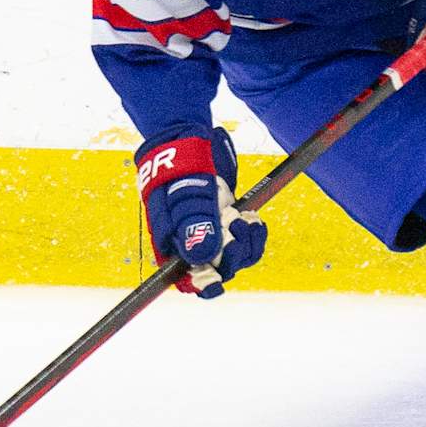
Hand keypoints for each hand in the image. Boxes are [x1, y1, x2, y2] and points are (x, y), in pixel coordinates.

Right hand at [135, 128, 266, 298]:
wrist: (185, 142)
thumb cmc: (179, 170)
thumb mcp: (184, 196)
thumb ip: (194, 225)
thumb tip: (203, 258)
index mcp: (172, 245)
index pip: (187, 279)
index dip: (203, 284)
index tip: (216, 281)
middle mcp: (192, 244)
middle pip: (218, 268)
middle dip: (232, 253)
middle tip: (236, 224)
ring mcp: (211, 233)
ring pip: (236, 255)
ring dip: (246, 242)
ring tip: (245, 218)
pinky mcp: (227, 223)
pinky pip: (246, 239)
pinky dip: (253, 232)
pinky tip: (252, 217)